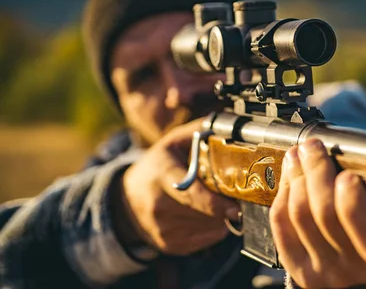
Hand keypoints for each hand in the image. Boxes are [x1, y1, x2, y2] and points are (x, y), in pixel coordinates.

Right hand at [114, 119, 239, 254]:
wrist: (128, 199)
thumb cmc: (158, 165)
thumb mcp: (175, 141)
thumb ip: (201, 131)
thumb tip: (231, 124)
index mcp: (162, 174)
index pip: (188, 191)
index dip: (213, 202)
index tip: (234, 208)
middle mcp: (158, 205)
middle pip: (205, 212)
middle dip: (224, 204)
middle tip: (231, 193)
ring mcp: (162, 229)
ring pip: (209, 227)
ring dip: (220, 216)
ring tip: (212, 200)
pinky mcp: (170, 245)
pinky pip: (206, 240)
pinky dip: (213, 228)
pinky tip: (204, 214)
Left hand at [269, 138, 365, 287]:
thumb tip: (351, 148)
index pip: (364, 227)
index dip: (351, 200)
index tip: (348, 174)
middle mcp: (359, 268)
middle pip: (325, 214)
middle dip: (315, 172)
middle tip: (312, 146)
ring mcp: (328, 271)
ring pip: (300, 216)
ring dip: (295, 177)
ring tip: (297, 155)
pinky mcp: (302, 270)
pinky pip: (282, 226)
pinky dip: (283, 195)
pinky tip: (289, 177)